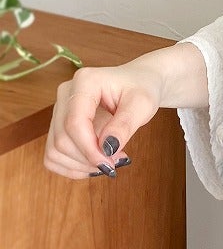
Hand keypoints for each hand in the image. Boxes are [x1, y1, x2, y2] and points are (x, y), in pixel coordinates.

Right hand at [43, 61, 163, 178]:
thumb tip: (106, 149)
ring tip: (109, 160)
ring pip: (55, 150)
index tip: (111, 164)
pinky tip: (94, 163)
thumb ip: (124, 125)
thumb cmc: (142, 88)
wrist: (139, 82)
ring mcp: (59, 109)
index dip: (90, 149)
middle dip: (88, 159)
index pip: (75, 122)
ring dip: (81, 165)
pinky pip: (54, 154)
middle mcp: (66, 94)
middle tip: (116, 161)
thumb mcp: (143, 104)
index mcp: (85, 82)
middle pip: (62, 139)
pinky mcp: (59, 124)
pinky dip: (72, 166)